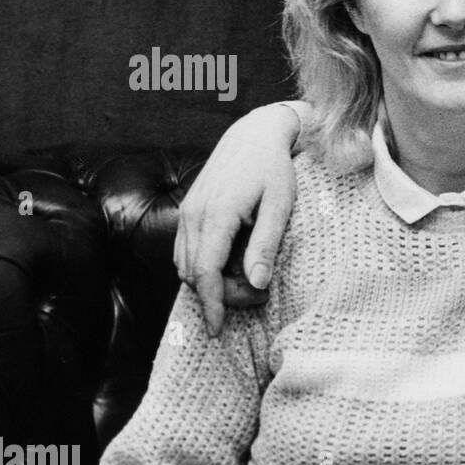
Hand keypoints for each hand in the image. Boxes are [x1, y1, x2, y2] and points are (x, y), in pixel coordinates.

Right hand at [175, 102, 301, 335]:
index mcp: (216, 215)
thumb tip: (257, 283)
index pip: (205, 272)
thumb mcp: (280, 206)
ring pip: (185, 264)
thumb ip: (266, 245)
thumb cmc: (273, 169)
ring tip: (249, 280)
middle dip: (219, 295)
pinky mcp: (188, 211)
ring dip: (210, 283)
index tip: (218, 329)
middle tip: (258, 295)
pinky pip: (184, 251)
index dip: (211, 305)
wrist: (253, 135)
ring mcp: (187, 212)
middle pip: (193, 274)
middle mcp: (193, 215)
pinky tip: (230, 266)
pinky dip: (202, 267)